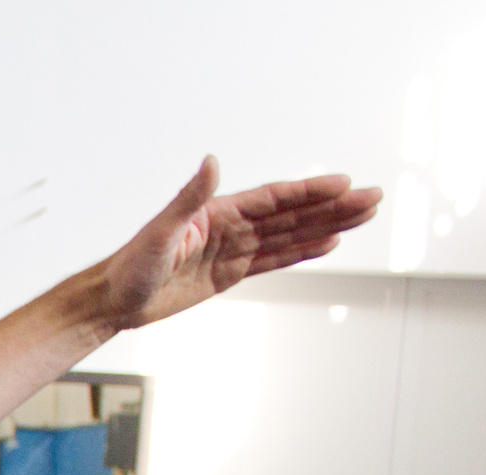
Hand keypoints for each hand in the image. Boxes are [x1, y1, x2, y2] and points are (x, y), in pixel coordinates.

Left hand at [96, 159, 381, 331]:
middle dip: (333, 206)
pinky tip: (328, 243)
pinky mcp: (228, 274)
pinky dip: (301, 251)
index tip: (344, 184)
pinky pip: (273, 260)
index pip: (275, 198)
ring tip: (363, 217)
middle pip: (292, 214)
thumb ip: (189, 198)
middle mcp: (230, 226)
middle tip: (372, 198)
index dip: (310, 191)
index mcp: (218, 211)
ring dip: (327, 226)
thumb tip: (211, 161)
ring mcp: (232, 250)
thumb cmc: (129, 266)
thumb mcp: (161, 232)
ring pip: (289, 235)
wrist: (113, 301)